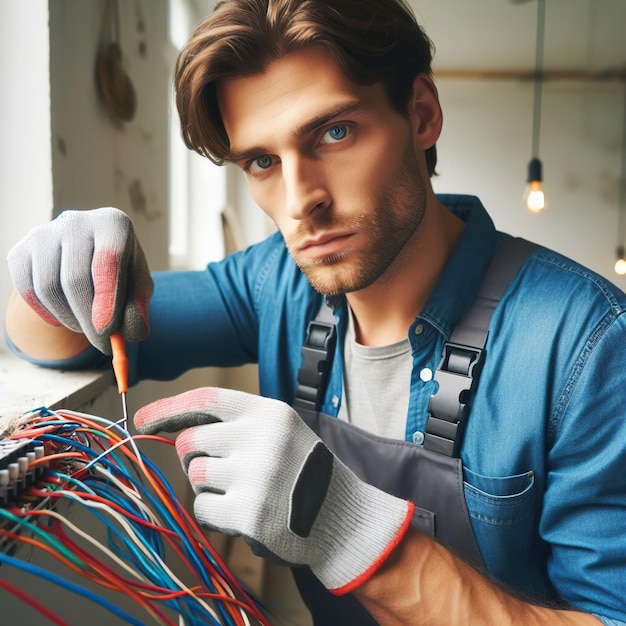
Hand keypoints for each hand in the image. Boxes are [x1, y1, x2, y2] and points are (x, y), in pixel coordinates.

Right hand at [6, 208, 153, 354]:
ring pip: (48, 288)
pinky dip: (48, 314)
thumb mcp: (138, 288)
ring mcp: (43, 234)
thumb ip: (139, 307)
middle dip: (89, 320)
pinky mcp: (21, 251)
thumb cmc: (120, 274)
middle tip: (103, 345)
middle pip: (75, 279)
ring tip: (88, 328)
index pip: (108, 260)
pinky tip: (66, 317)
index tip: (107, 330)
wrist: (85, 260)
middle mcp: (76, 222)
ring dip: (70, 319)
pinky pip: (28, 291)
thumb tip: (132, 333)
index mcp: (112, 224)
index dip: (107, 297)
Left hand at [134, 387, 414, 594]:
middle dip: (194, 456)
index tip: (141, 420)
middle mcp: (261, 438)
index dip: (170, 408)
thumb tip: (173, 429)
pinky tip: (242, 512)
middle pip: (190, 442)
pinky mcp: (248, 512)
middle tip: (222, 469)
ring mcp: (255, 475)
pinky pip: (201, 508)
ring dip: (207, 486)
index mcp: (269, 412)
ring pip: (194, 475)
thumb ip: (235, 424)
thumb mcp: (280, 430)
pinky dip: (213, 512)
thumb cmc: (301, 469)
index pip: (207, 398)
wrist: (339, 514)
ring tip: (241, 490)